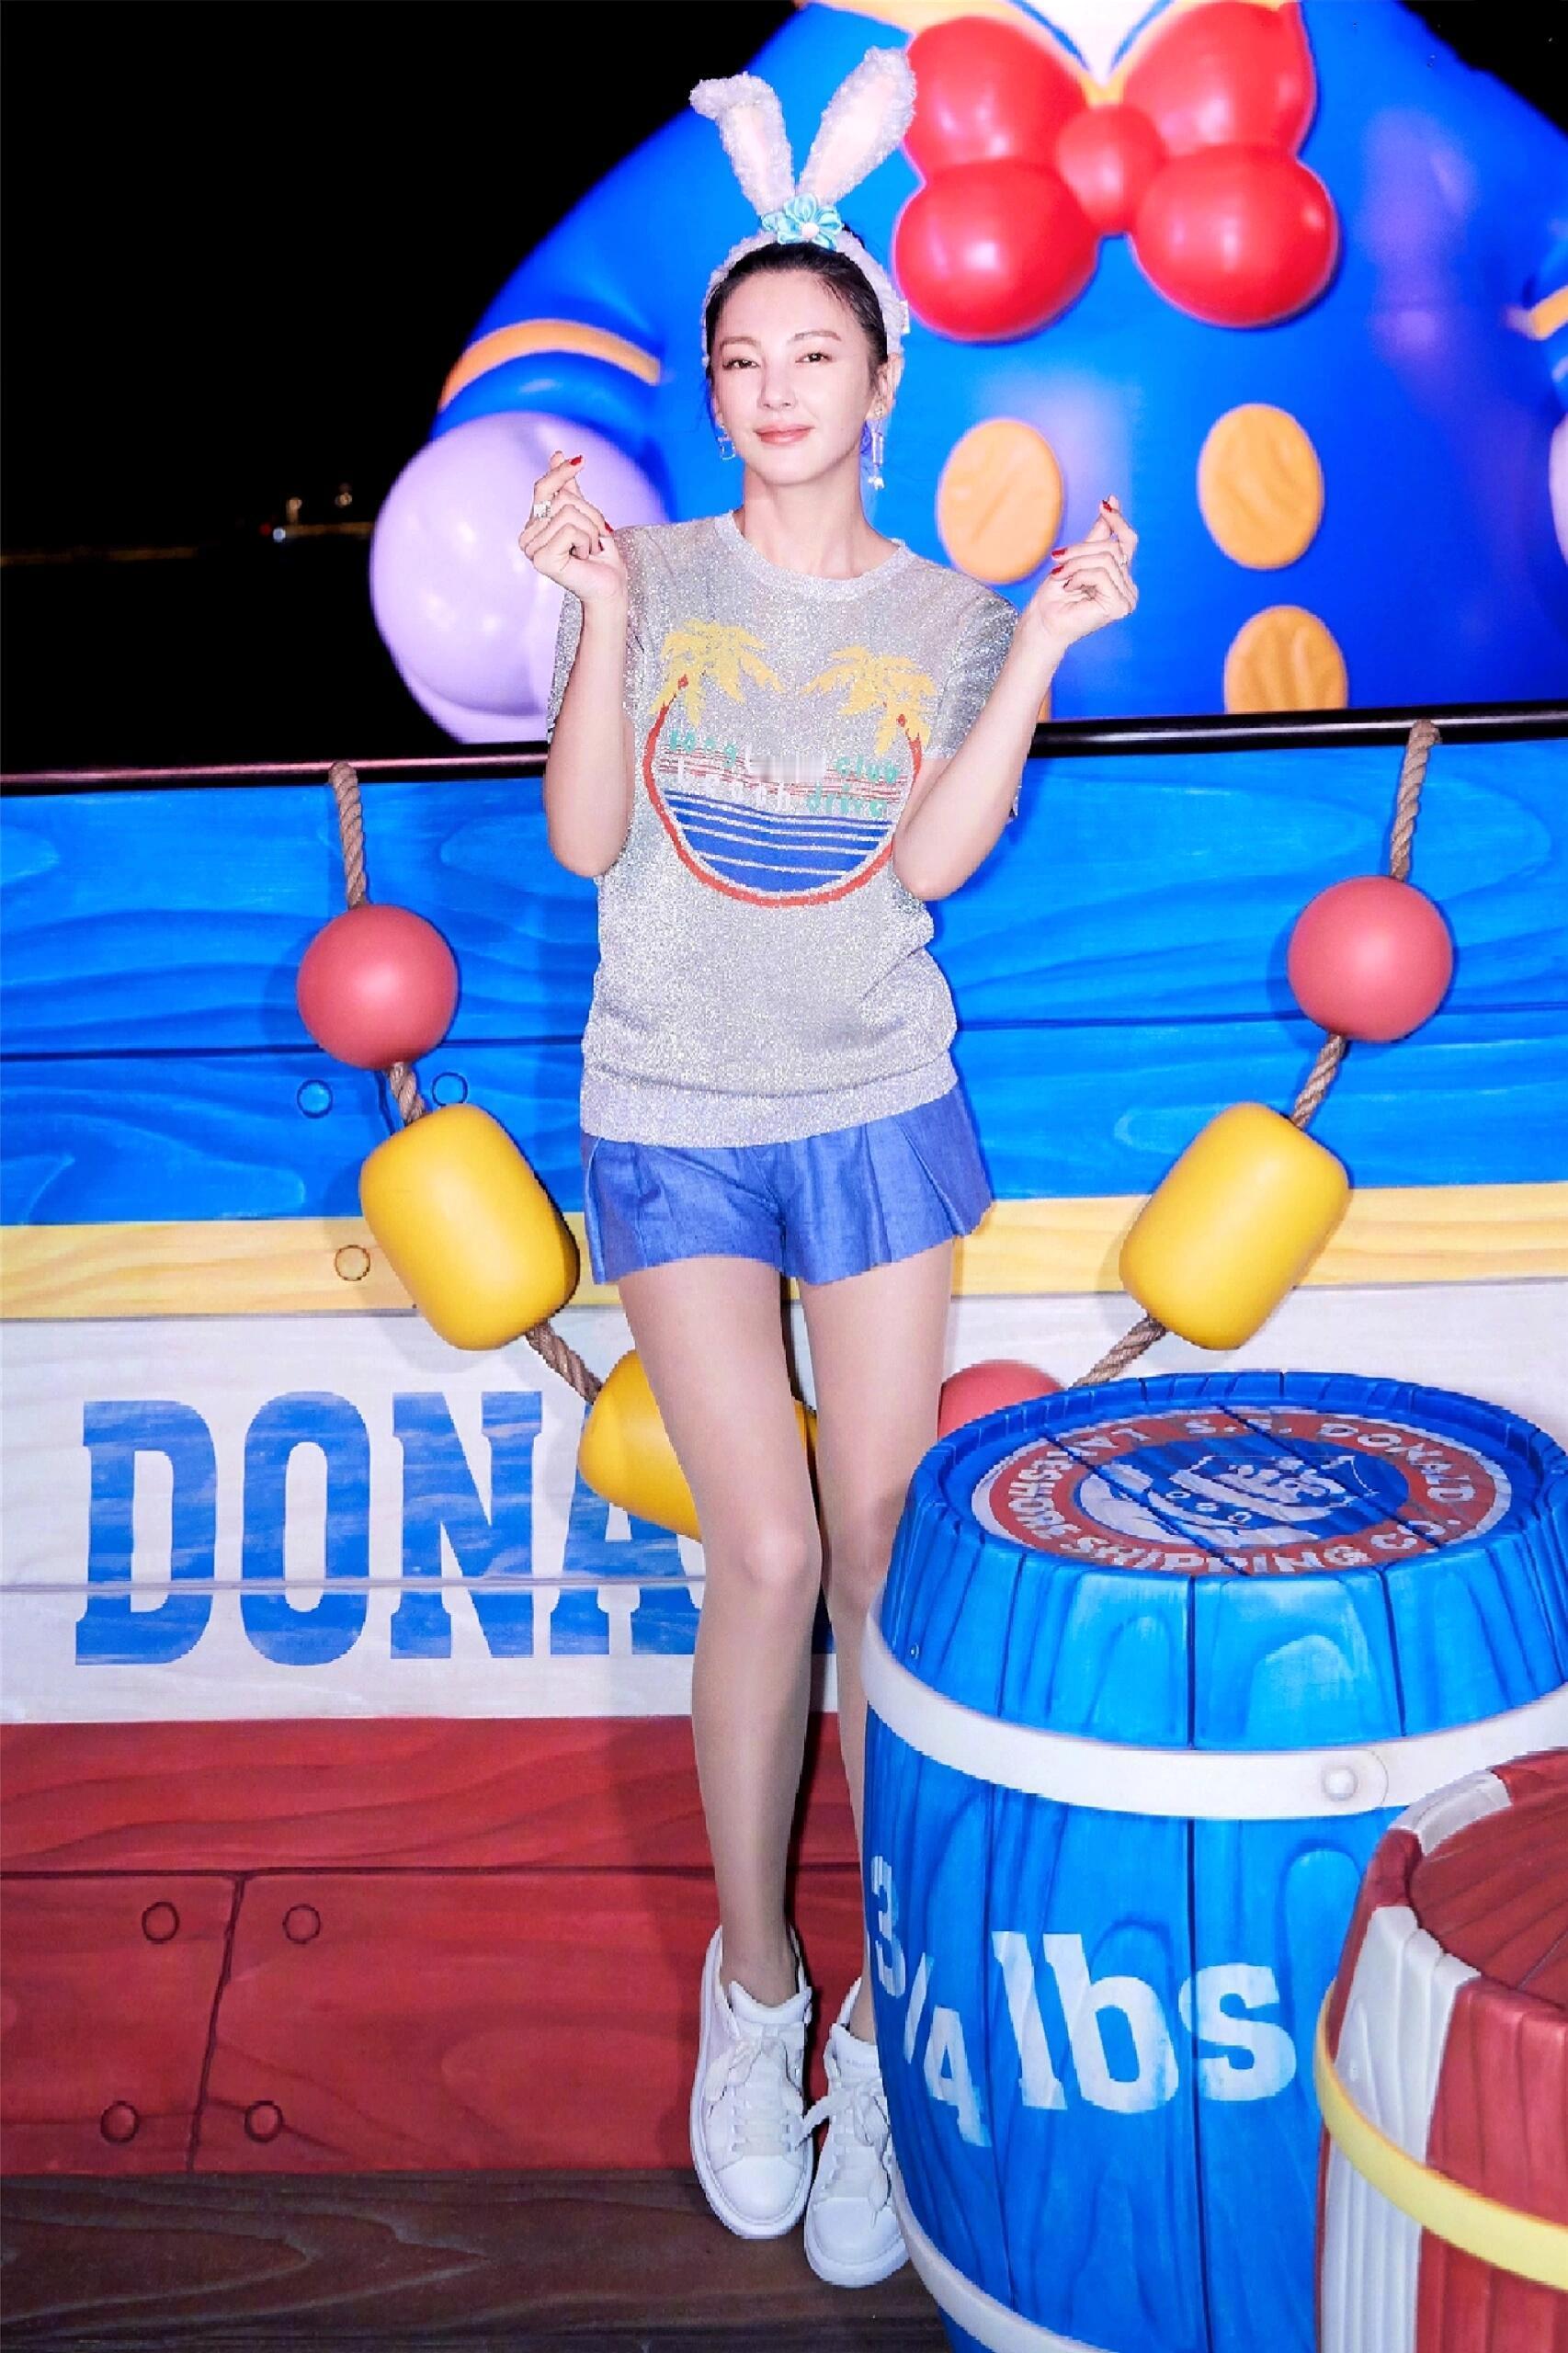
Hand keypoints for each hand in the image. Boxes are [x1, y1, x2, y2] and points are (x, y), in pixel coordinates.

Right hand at [518, 449, 627, 604]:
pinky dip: (586, 541)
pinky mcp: (542, 560)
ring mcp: (532, 549)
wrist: (610, 585)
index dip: (561, 473)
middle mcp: (528, 536)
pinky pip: (569, 529)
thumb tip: (556, 453)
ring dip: (590, 531)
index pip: (543, 487)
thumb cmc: (599, 554)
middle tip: (595, 539)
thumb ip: (569, 488)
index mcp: (535, 524)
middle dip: (590, 515)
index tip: (581, 461)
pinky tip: (584, 557)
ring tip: (590, 550)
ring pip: (568, 513)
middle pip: (562, 499)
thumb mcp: (585, 514)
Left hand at [1023, 496, 1137, 650]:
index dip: (1117, 521)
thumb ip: (1097, 534)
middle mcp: (1129, 588)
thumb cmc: (1055, 596)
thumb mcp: (1077, 557)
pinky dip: (1080, 576)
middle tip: (1058, 558)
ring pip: (1106, 559)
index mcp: (1121, 577)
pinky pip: (1102, 574)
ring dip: (1076, 564)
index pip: (1128, 541)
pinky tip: (1069, 588)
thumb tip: (1112, 501)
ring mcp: (1127, 599)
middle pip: (1113, 548)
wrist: (1042, 624)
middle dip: (1081, 549)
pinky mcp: (1119, 606)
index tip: (1104, 504)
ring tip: (1060, 576)